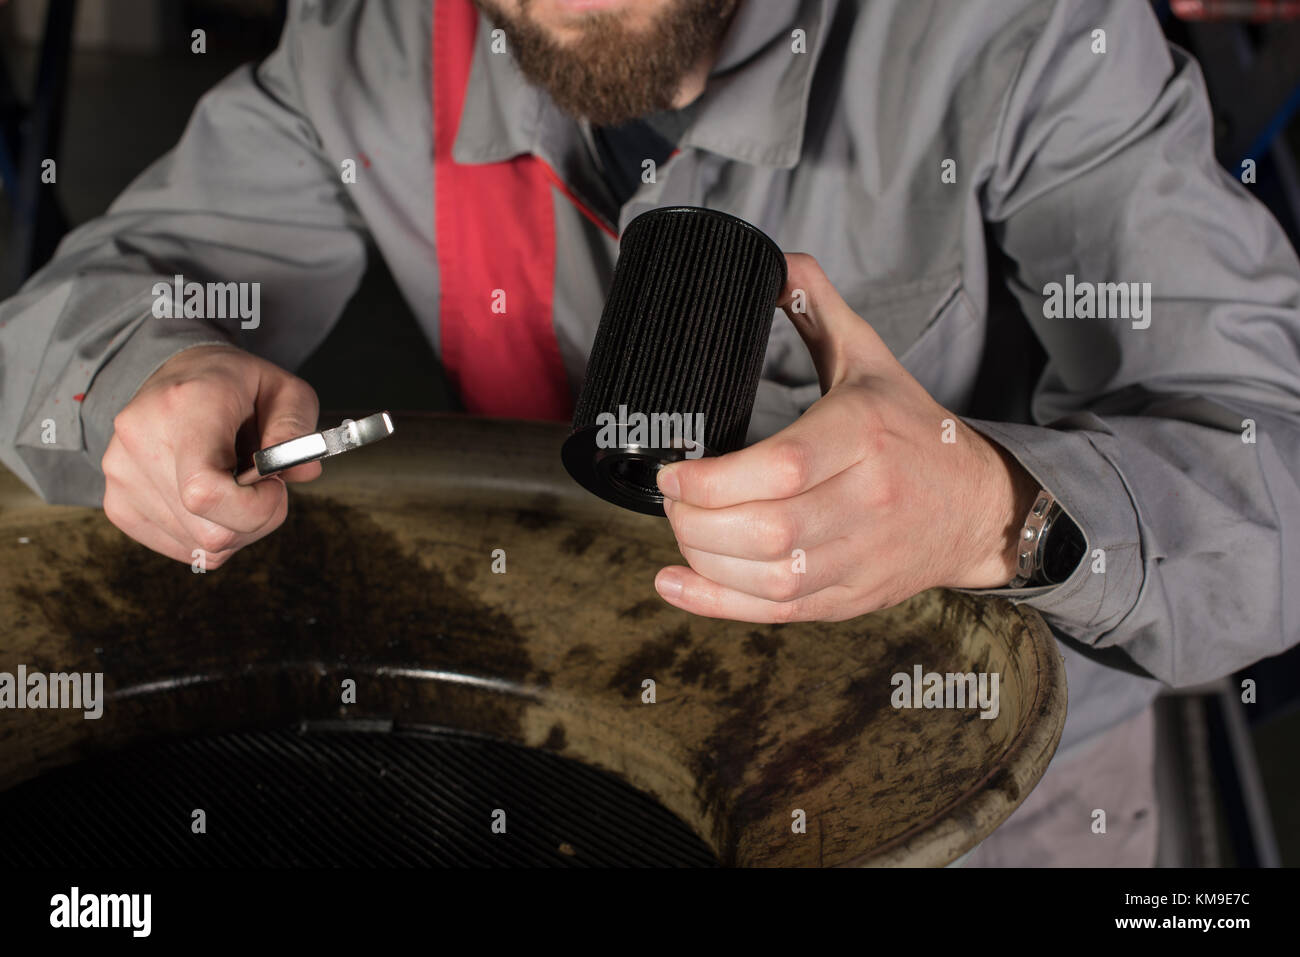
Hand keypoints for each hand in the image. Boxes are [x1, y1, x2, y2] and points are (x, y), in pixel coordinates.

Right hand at [102, 344, 321, 568]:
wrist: (175, 374)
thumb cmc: (235, 386)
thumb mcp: (284, 391)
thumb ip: (297, 431)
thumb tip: (303, 471)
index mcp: (185, 405)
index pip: (205, 491)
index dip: (254, 508)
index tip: (274, 485)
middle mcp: (141, 440)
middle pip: (210, 531)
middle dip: (255, 519)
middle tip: (263, 485)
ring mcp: (121, 474)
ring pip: (199, 546)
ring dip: (234, 527)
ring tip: (235, 485)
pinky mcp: (116, 503)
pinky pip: (180, 547)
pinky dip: (208, 533)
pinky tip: (212, 498)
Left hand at [653, 254, 1038, 622]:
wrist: (979, 505)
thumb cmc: (914, 431)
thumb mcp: (871, 360)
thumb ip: (819, 310)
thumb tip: (773, 260)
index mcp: (865, 434)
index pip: (783, 467)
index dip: (715, 480)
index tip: (673, 472)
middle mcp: (868, 501)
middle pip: (767, 530)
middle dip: (697, 521)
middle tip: (670, 500)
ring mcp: (862, 556)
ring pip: (770, 578)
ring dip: (705, 562)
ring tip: (680, 532)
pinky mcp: (852, 597)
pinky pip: (778, 612)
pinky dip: (717, 605)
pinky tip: (675, 584)